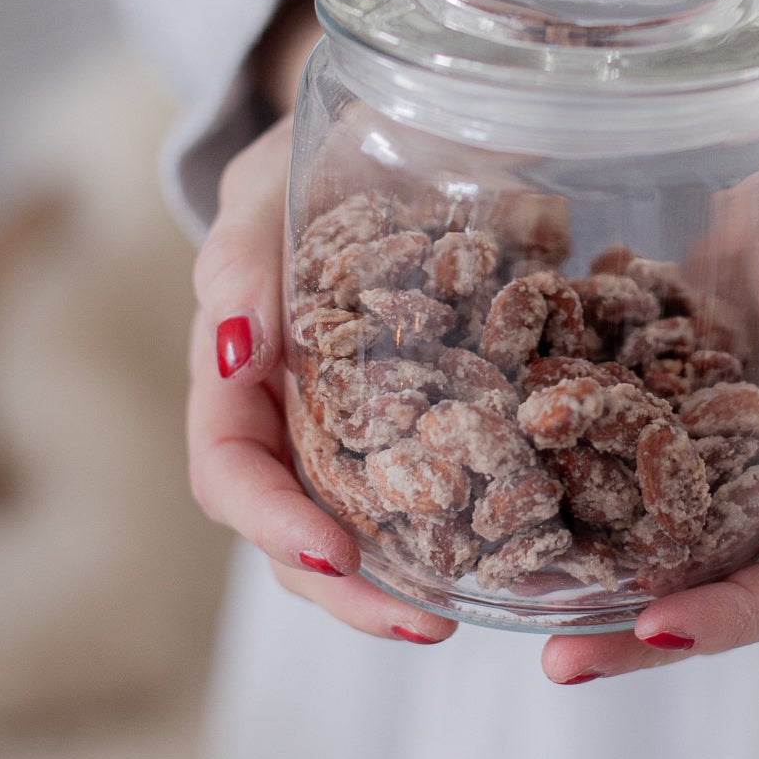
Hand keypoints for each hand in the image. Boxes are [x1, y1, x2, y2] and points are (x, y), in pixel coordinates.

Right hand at [187, 113, 456, 644]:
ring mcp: (359, 430)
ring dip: (408, 587)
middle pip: (297, 533)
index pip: (229, 472)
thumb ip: (240, 254)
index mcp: (237, 373)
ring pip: (366, 532)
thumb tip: (232, 345)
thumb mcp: (265, 184)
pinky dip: (473, 529)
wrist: (389, 134)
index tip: (333, 550)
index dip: (270, 522)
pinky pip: (441, 489)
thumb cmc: (310, 157)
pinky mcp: (430, 422)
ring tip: (477, 615)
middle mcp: (292, 418)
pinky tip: (529, 554)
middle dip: (350, 590)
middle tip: (425, 624)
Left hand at [538, 97, 758, 684]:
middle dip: (636, 634)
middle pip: (714, 593)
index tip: (659, 630)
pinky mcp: (665, 425)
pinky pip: (615, 465)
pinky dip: (561, 479)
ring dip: (585, 575)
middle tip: (559, 662)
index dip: (733, 619)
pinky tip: (493, 481)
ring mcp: (717, 472)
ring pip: (652, 544)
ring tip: (506, 595)